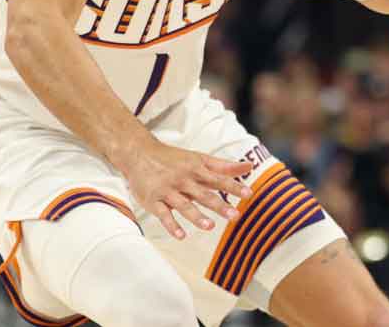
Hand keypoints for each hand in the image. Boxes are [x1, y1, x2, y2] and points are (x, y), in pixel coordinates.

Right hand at [120, 139, 253, 240]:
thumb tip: (249, 166)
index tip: (249, 194)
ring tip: (210, 226)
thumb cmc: (174, 159)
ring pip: (184, 205)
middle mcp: (183, 180)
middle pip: (204, 194)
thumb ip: (224, 166)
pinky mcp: (153, 200)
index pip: (219, 179)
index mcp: (196, 169)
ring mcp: (168, 190)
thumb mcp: (199, 159)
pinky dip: (171, 225)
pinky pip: (163, 214)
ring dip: (196, 216)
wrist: (138, 153)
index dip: (234, 186)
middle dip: (220, 205)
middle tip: (235, 216)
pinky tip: (181, 235)